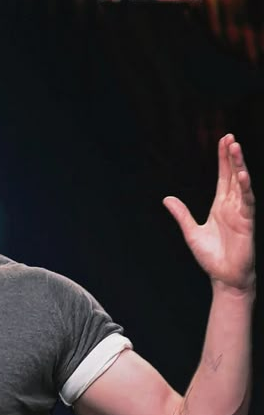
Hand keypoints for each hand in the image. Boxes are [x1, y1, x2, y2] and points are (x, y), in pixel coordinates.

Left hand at [163, 133, 255, 292]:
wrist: (224, 277)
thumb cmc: (211, 256)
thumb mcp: (191, 232)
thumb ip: (181, 214)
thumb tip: (167, 199)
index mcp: (220, 206)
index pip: (223, 177)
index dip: (223, 160)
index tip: (223, 141)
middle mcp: (232, 206)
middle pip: (232, 176)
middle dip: (232, 156)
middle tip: (230, 137)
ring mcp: (240, 214)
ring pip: (241, 185)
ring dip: (239, 166)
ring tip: (236, 148)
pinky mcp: (246, 224)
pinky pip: (247, 203)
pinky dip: (245, 189)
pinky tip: (242, 176)